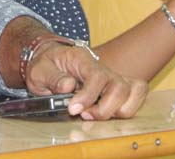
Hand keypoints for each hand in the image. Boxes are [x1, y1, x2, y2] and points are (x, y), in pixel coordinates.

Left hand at [26, 43, 147, 119]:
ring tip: (94, 115)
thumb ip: (52, 77)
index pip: (97, 76)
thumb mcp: (39, 70)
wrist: (50, 62)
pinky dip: (127, 108)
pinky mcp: (116, 88)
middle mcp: (102, 67)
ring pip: (133, 92)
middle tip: (84, 115)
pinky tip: (107, 114)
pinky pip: (135, 95)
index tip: (73, 109)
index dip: (88, 96)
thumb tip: (68, 87)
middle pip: (120, 86)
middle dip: (105, 108)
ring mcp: (112, 77)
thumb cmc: (46, 66)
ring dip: (118, 110)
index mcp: (82, 59)